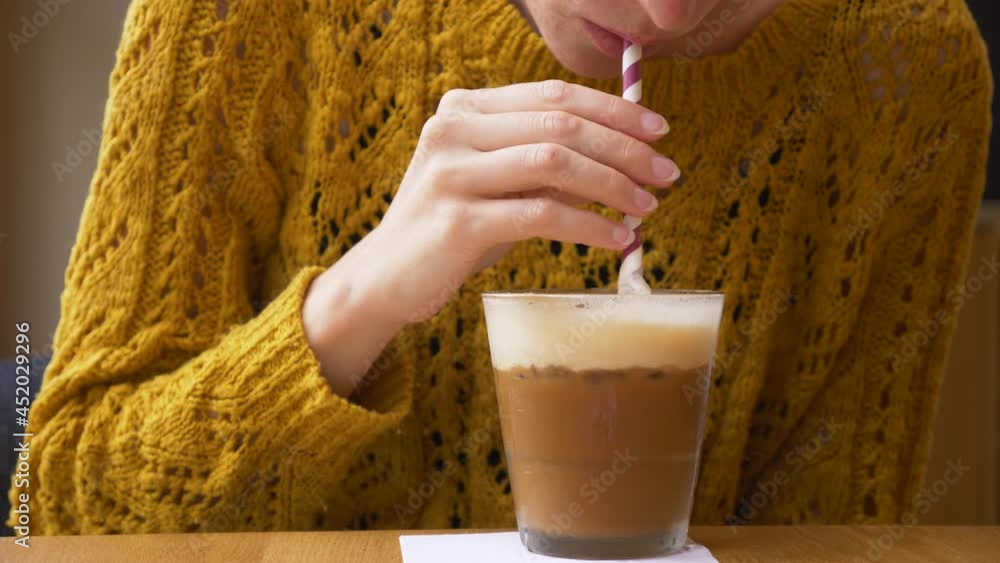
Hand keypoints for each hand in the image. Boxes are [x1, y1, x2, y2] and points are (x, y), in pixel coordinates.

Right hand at [303, 80, 677, 395]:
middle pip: (560, 125)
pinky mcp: (457, 221)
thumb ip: (544, 164)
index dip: (613, 110)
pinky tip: (618, 239)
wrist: (387, 278)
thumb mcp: (497, 184)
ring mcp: (450, 173)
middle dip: (625, 148)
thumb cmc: (452, 229)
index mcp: (463, 109)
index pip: (553, 96)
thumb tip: (625, 160)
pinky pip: (541, 214)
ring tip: (648, 208)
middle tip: (667, 173)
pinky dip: (589, 225)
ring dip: (613, 184)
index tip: (658, 129)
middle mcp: (452, 130)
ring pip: (555, 163)